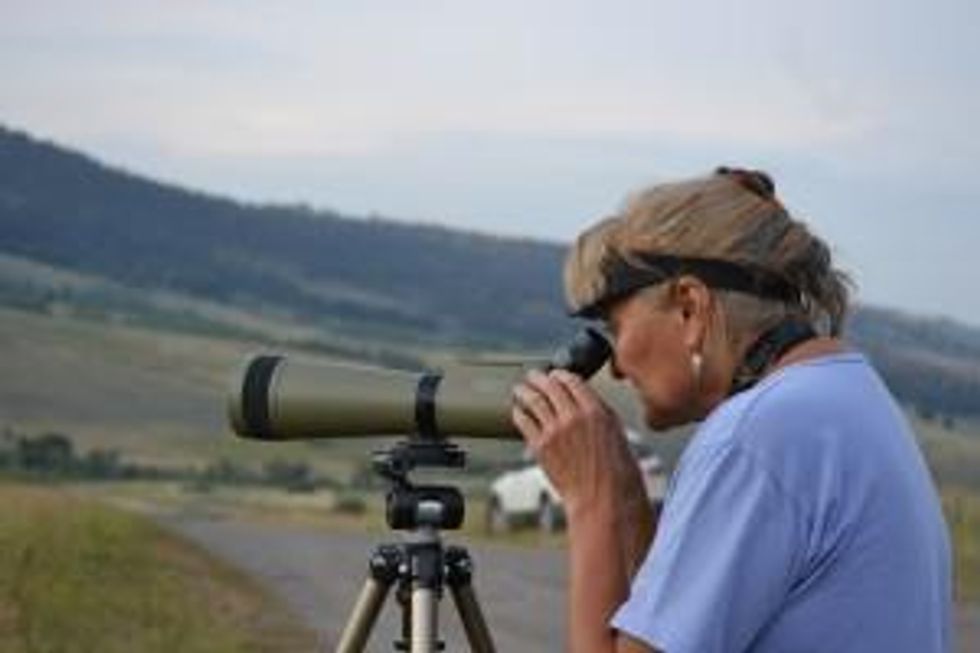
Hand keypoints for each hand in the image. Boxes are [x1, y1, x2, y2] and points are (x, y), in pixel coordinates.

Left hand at [511, 369, 643, 520]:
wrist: (602, 497)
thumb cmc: (615, 469)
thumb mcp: (615, 431)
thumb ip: (597, 410)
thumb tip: (581, 397)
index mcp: (595, 410)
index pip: (571, 380)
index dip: (559, 375)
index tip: (554, 374)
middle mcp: (572, 416)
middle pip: (549, 386)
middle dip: (538, 378)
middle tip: (532, 376)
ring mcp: (554, 431)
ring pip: (532, 400)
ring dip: (524, 390)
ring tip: (519, 388)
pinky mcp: (540, 447)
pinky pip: (524, 421)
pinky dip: (519, 412)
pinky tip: (517, 410)